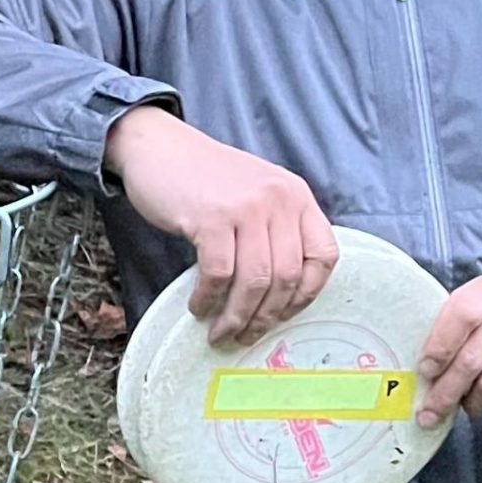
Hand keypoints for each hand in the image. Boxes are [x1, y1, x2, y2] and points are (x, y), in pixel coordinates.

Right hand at [105, 106, 339, 345]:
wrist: (158, 147)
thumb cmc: (204, 178)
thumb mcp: (256, 192)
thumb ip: (275, 229)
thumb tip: (277, 294)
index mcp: (297, 195)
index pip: (323, 256)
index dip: (306, 294)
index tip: (282, 314)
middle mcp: (279, 200)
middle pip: (286, 277)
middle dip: (265, 317)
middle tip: (244, 335)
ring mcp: (246, 207)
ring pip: (254, 281)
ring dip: (237, 316)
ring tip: (220, 331)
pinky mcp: (211, 217)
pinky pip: (218, 273)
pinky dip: (208, 298)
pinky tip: (198, 305)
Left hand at [414, 277, 481, 423]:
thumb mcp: (481, 306)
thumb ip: (454, 329)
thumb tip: (426, 374)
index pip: (460, 316)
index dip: (438, 347)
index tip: (425, 371)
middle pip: (472, 360)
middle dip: (446, 392)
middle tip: (431, 412)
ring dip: (474, 403)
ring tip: (468, 404)